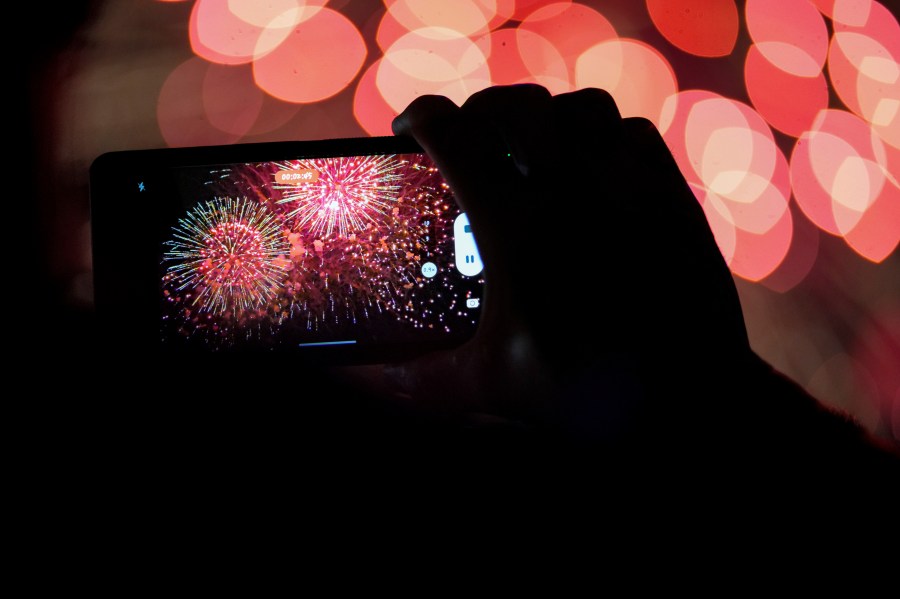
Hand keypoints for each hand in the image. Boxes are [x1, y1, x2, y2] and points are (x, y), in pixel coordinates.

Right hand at [387, 84, 756, 442]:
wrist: (695, 404)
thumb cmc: (591, 395)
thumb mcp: (493, 385)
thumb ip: (422, 378)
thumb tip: (371, 381)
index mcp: (519, 228)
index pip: (454, 137)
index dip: (421, 117)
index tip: (410, 125)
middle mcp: (575, 189)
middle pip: (515, 105)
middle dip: (478, 111)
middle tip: (466, 138)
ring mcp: (630, 186)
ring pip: (581, 106)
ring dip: (545, 115)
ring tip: (531, 147)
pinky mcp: (671, 196)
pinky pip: (634, 131)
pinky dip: (603, 134)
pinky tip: (592, 166)